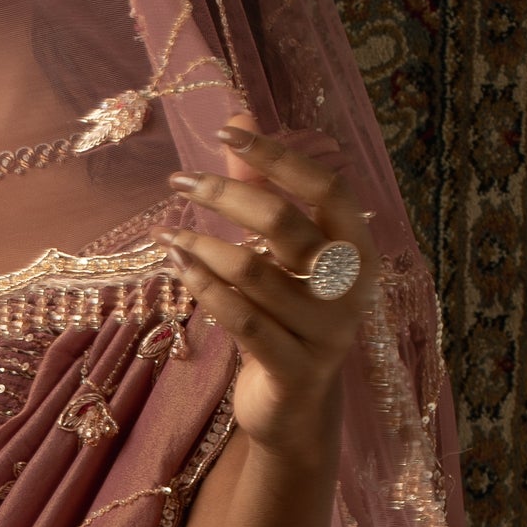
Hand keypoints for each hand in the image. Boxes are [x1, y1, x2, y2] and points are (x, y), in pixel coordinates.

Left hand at [162, 122, 377, 469]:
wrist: (296, 411)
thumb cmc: (286, 320)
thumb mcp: (279, 257)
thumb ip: (262, 188)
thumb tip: (240, 115)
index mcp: (357, 251)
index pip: (328, 188)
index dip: (278, 156)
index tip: (227, 135)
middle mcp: (350, 290)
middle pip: (284, 223)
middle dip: (225, 196)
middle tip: (181, 184)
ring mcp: (327, 334)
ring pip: (252, 273)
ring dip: (201, 247)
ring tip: (169, 236)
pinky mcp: (295, 370)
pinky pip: (242, 320)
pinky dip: (204, 288)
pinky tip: (179, 268)